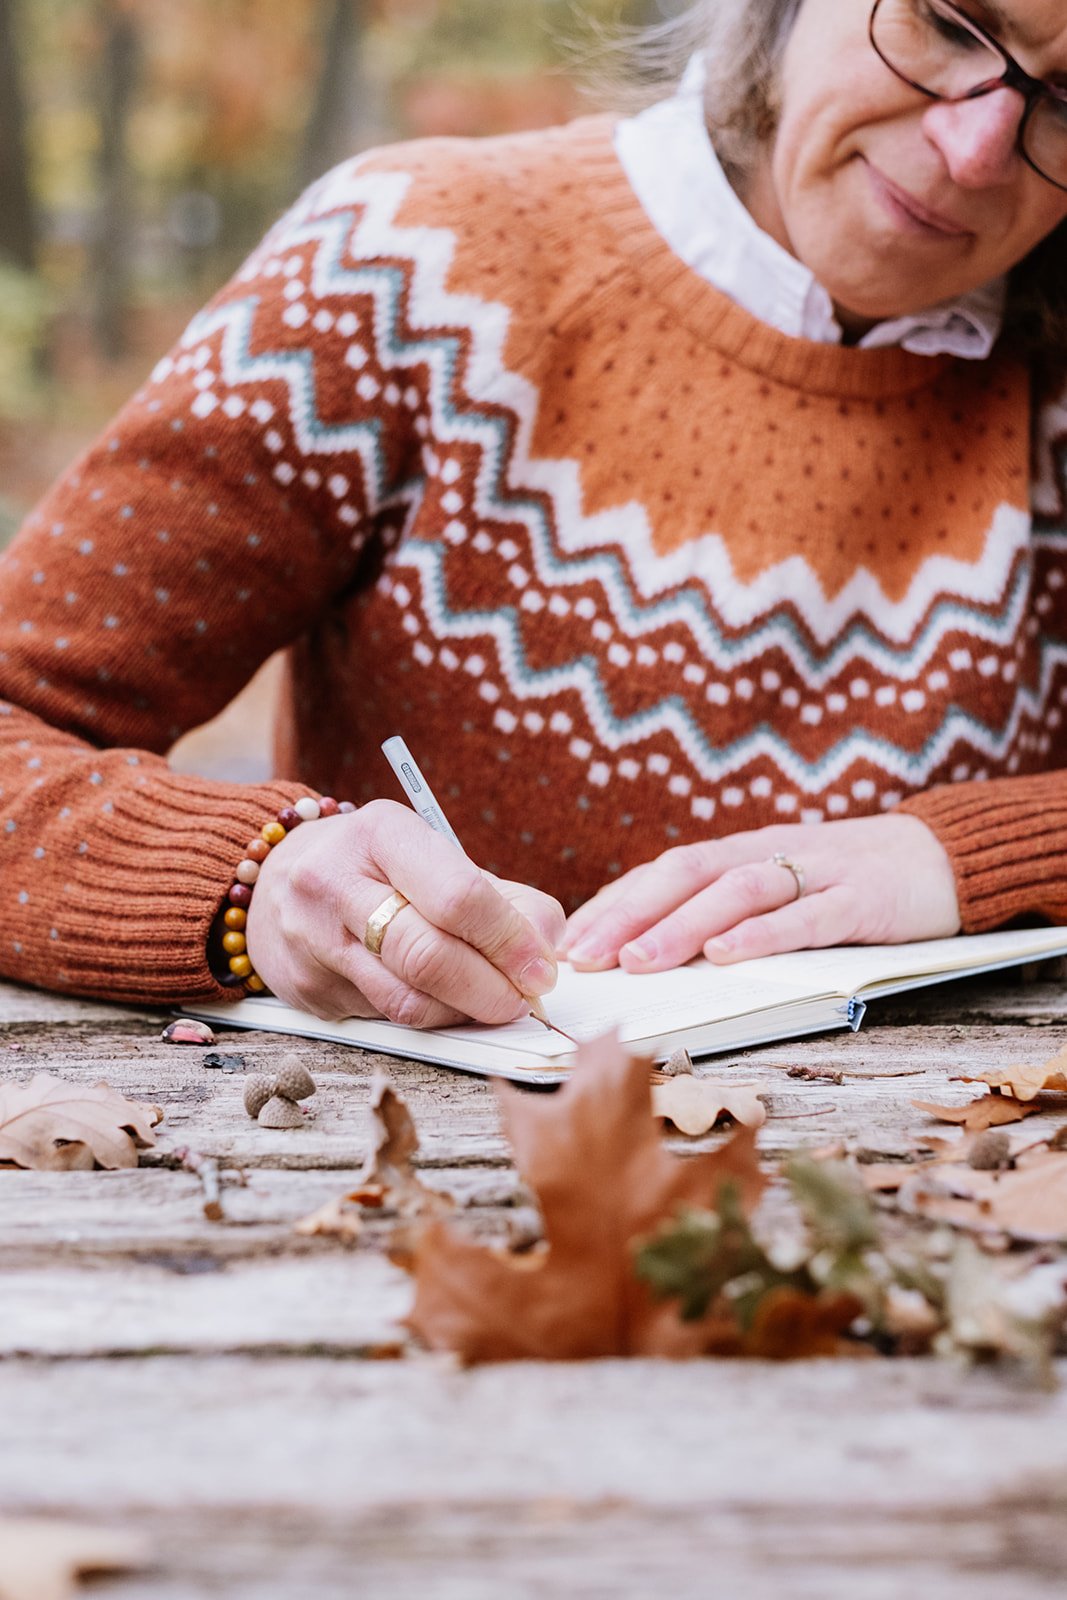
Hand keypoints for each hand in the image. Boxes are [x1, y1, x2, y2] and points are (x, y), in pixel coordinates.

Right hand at [246, 799, 564, 1026]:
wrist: (276, 880)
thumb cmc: (377, 868)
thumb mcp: (433, 857)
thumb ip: (502, 899)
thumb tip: (546, 952)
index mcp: (381, 833)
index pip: (459, 896)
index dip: (510, 941)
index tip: (542, 969)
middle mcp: (336, 882)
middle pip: (430, 956)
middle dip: (492, 989)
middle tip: (523, 1000)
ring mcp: (313, 940)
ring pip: (408, 1001)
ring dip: (465, 1013)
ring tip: (490, 1003)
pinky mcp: (307, 989)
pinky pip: (386, 1018)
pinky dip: (433, 1019)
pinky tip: (447, 1005)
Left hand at [558, 815, 960, 971]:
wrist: (940, 857)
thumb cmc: (843, 884)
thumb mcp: (774, 888)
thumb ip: (721, 909)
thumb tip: (645, 954)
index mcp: (739, 855)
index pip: (661, 873)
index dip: (613, 905)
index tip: (567, 943)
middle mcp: (766, 855)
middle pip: (685, 875)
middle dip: (627, 916)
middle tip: (583, 958)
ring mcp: (814, 873)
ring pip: (736, 892)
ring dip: (682, 926)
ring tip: (639, 960)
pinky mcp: (859, 899)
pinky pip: (804, 915)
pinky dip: (762, 933)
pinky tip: (727, 954)